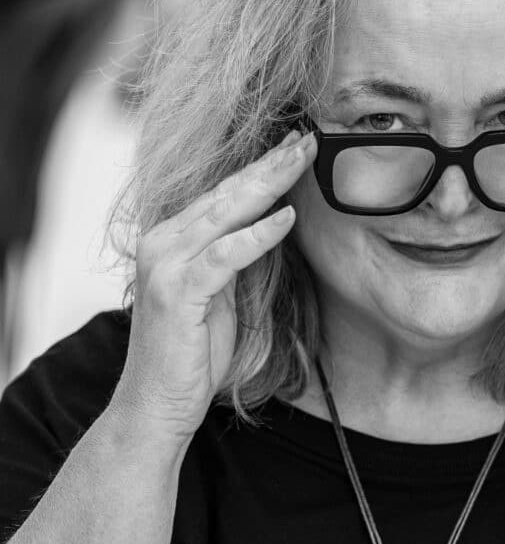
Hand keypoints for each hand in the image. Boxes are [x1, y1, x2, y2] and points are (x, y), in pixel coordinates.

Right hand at [113, 129, 316, 448]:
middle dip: (270, 164)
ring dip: (268, 184)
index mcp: (171, 240)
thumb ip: (235, 258)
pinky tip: (286, 218)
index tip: (297, 145)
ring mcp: (164, 264)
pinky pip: (225, 254)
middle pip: (226, 193)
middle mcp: (161, 242)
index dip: (261, 167)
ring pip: (224, 212)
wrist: (157, 405)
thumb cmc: (193, 354)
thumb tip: (273, 223)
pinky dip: (258, 234)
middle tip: (307, 138)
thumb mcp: (220, 294)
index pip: (223, 193)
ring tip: (303, 160)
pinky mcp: (177, 290)